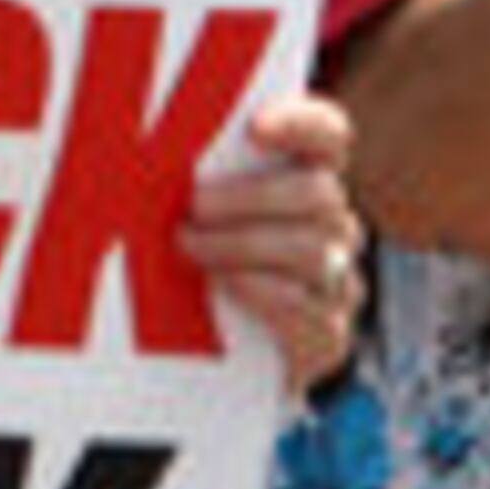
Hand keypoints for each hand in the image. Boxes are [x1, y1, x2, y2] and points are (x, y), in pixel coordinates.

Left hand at [185, 83, 366, 395]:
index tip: (254, 126)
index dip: (302, 123)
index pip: (330, 135)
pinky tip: (221, 284)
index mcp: (310, 181)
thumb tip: (149, 155)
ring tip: (191, 247)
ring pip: (314, 250)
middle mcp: (336, 226)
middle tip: (193, 206)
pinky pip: (309, 309)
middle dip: (251, 196)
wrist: (221, 365)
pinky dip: (261, 291)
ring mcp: (340, 281)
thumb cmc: (204, 268)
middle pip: (319, 193)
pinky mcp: (330, 335)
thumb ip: (199, 183)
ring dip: (244, 245)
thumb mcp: (202, 219)